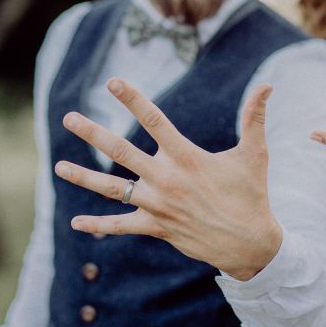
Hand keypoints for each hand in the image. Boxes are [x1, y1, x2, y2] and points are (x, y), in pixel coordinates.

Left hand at [54, 78, 282, 280]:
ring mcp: (158, 205)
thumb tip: (268, 86)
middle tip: (68, 118)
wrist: (250, 244)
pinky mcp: (156, 227)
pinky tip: (76, 221)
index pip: (154, 120)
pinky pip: (121, 226)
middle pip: (121, 151)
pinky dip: (98, 224)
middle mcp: (166, 179)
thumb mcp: (254, 154)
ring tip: (58, 168)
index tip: (112, 82)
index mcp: (186, 157)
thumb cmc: (252, 195)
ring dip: (84, 177)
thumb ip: (254, 118)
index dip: (133, 99)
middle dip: (93, 133)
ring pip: (113, 189)